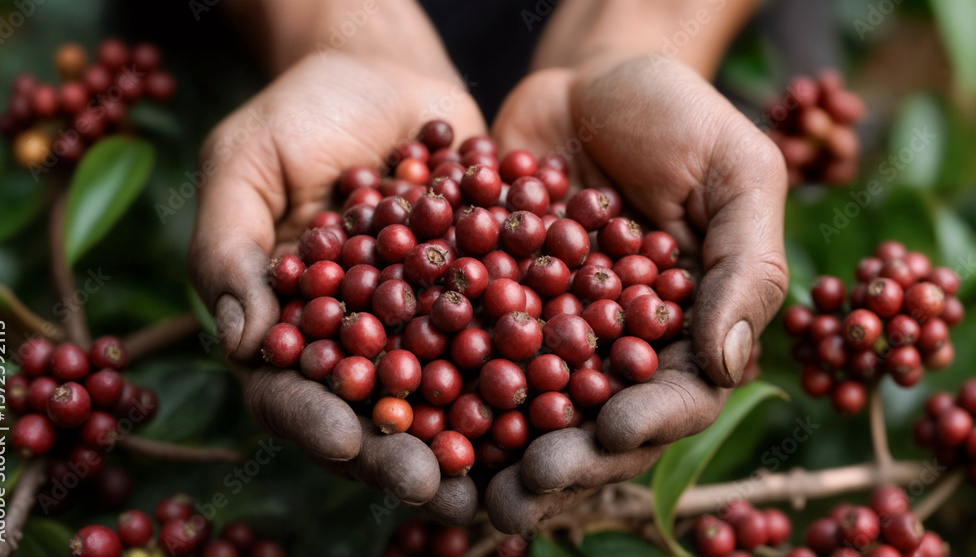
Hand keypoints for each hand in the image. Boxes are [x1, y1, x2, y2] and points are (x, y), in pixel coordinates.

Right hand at [188, 53, 484, 523]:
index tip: (343, 442)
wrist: (383, 74)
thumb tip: (240, 340)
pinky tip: (561, 389)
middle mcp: (362, 340)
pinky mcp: (482, 294)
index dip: (315, 420)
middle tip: (434, 486)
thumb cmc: (296, 115)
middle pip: (377, 411)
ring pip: (448, 391)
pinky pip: (505, 334)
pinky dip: (531, 362)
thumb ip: (230, 248)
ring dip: (473, 434)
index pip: (292, 391)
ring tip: (502, 470)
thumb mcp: (245, 165)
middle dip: (402, 452)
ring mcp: (426, 323)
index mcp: (292, 328)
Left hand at [485, 57, 787, 532]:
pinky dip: (442, 381)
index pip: (677, 394)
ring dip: (496, 448)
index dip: (645, 422)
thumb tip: (730, 366)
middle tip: (521, 492)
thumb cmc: (678, 114)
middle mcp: (616, 342)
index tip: (607, 432)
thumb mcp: (734, 172)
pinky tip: (409, 411)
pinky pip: (468, 348)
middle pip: (594, 419)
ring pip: (527, 403)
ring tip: (460, 485)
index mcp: (685, 328)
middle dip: (562, 459)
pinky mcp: (492, 301)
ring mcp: (550, 327)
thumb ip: (744, 266)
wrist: (586, 75)